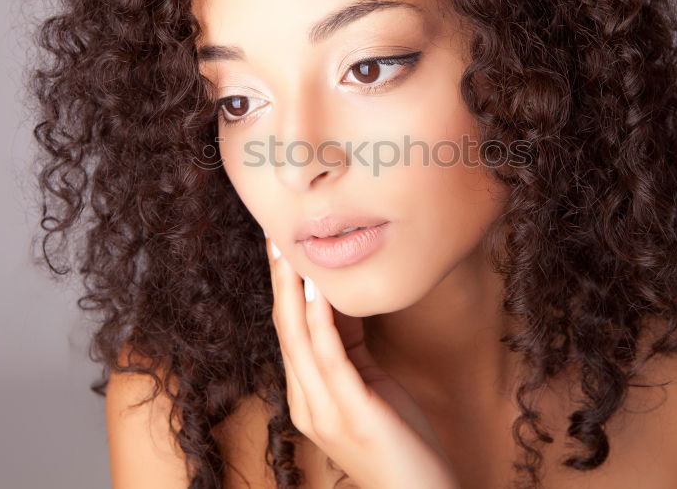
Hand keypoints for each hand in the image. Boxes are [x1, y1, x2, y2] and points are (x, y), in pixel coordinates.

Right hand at [265, 234, 460, 488]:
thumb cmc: (400, 441)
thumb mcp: (370, 384)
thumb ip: (350, 347)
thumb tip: (340, 299)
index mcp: (307, 397)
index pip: (288, 333)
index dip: (283, 288)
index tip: (282, 247)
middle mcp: (306, 404)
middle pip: (285, 330)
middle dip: (280, 280)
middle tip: (276, 234)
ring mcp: (325, 411)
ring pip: (299, 340)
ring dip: (293, 291)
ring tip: (290, 252)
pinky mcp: (351, 413)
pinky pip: (329, 359)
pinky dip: (320, 322)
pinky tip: (316, 292)